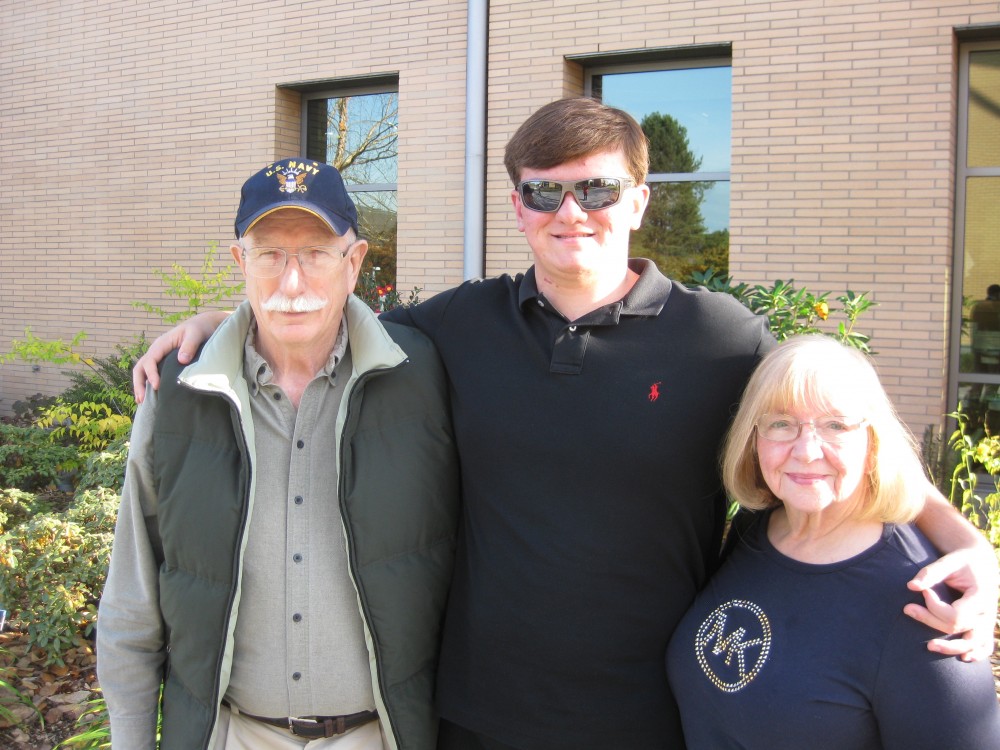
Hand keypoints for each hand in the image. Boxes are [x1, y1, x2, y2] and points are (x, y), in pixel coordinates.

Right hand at [132, 311, 229, 401]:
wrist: (205, 325)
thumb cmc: (201, 328)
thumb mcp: (196, 334)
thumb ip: (189, 346)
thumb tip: (182, 360)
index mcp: (162, 343)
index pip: (150, 360)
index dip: (151, 373)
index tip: (157, 386)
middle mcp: (157, 350)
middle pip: (141, 367)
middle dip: (139, 383)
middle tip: (142, 400)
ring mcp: (160, 356)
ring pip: (143, 371)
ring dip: (141, 385)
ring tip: (141, 402)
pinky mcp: (165, 361)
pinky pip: (152, 372)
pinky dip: (148, 383)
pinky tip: (151, 396)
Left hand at [906, 547, 998, 661]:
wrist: (982, 562)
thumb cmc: (964, 561)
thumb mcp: (950, 560)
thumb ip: (931, 572)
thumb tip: (911, 586)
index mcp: (981, 596)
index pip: (956, 614)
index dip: (935, 606)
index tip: (923, 591)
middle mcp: (987, 612)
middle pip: (958, 628)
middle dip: (929, 620)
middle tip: (907, 609)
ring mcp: (988, 621)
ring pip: (973, 643)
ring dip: (951, 647)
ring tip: (928, 646)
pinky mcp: (985, 625)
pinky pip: (985, 645)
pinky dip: (977, 653)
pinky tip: (964, 658)